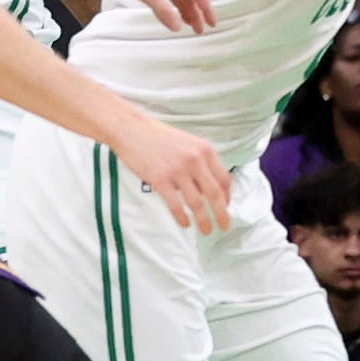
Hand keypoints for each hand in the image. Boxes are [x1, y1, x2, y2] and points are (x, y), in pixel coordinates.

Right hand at [111, 115, 231, 233]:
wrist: (132, 129)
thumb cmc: (159, 137)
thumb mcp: (188, 143)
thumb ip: (200, 162)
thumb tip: (207, 188)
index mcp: (205, 150)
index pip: (224, 179)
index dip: (228, 197)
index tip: (227, 207)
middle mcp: (195, 160)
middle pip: (215, 194)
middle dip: (222, 214)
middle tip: (225, 227)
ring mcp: (178, 171)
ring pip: (197, 203)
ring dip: (204, 220)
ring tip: (206, 230)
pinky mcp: (160, 179)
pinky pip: (176, 205)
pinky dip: (182, 218)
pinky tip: (185, 224)